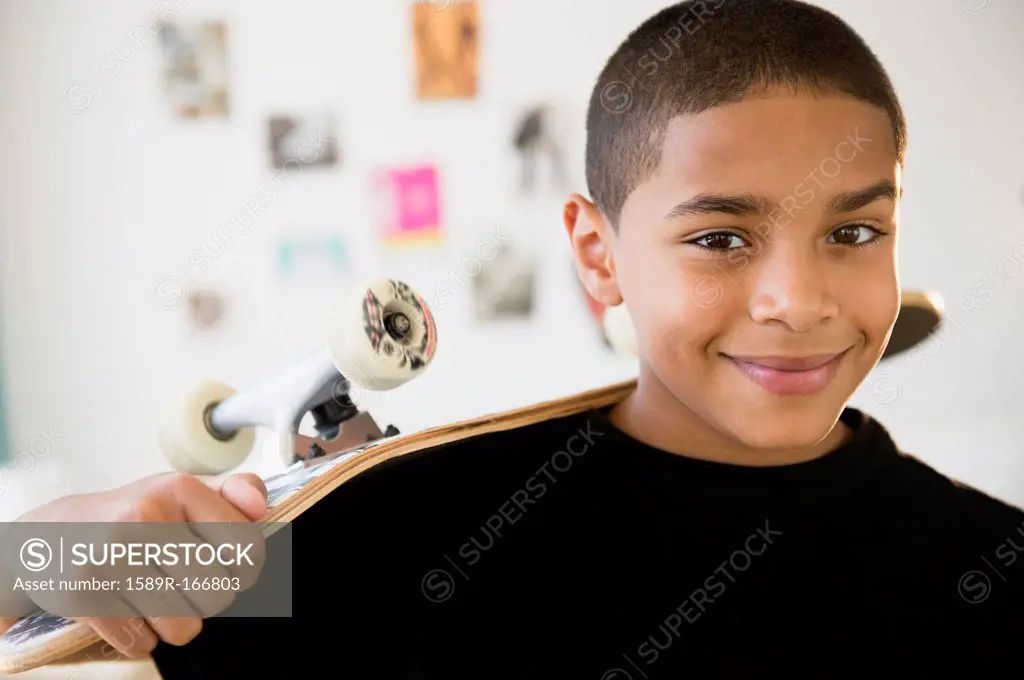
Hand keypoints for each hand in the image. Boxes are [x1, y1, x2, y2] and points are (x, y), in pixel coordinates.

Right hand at [0, 471, 267, 658]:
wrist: (49, 535)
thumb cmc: (131, 515)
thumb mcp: (183, 491)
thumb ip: (234, 492)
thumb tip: (260, 508)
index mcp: (179, 488)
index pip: (247, 548)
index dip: (244, 569)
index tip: (227, 567)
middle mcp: (145, 516)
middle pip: (218, 594)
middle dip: (207, 600)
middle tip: (182, 583)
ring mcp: (110, 555)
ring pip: (182, 626)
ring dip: (174, 625)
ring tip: (154, 598)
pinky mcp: (83, 594)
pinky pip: (140, 643)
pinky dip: (138, 638)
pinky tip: (124, 610)